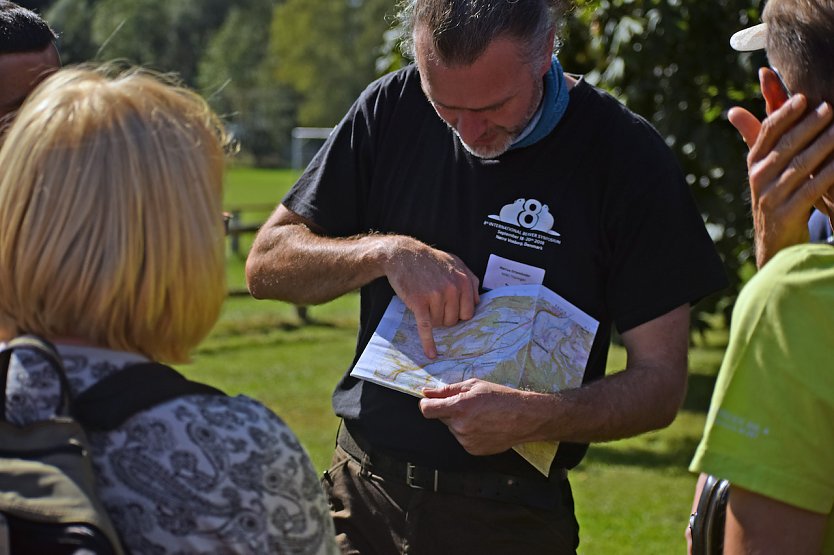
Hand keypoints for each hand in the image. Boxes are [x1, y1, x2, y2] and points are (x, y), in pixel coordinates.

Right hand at [383, 237, 479, 357]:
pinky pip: (426, 327)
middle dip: (445, 318)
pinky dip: (428, 342)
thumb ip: (470, 279)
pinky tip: (431, 354)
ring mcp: (436, 296)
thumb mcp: (455, 263)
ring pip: (440, 323)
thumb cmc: (430, 260)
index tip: (450, 311)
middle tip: (434, 306)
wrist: (403, 254)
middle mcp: (452, 288)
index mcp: (463, 281)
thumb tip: (477, 301)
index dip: (459, 314)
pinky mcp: (419, 302)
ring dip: (432, 320)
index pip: (469, 312)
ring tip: (424, 304)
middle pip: (454, 320)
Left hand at [419, 379, 536, 454]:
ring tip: (480, 416)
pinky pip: (463, 439)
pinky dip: (469, 433)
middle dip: (449, 411)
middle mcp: (460, 426)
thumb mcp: (474, 385)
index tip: (431, 401)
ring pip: (453, 429)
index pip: (426, 410)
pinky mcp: (472, 450)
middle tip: (469, 405)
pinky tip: (484, 426)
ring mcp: (466, 441)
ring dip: (460, 422)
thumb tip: (426, 392)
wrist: (524, 418)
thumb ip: (446, 390)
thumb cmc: (501, 397)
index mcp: (459, 407)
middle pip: (441, 418)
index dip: (427, 404)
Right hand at [729, 95, 833, 266]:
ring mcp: (770, 197)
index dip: (783, 114)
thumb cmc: (776, 196)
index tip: (802, 98)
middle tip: (829, 108)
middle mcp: (758, 178)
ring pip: (799, 166)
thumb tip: (734, 111)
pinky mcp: (785, 214)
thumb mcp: (765, 169)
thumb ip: (758, 138)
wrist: (775, 242)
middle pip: (785, 146)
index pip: (767, 133)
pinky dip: (827, 175)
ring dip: (822, 146)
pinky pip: (810, 189)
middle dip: (808, 125)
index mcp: (754, 163)